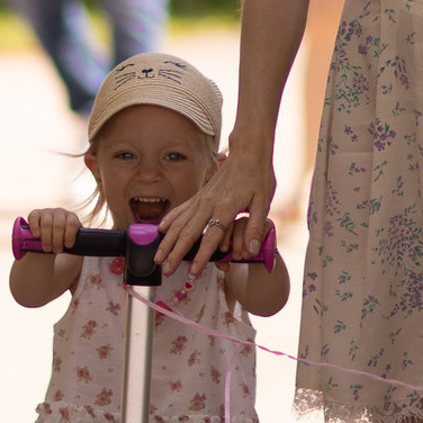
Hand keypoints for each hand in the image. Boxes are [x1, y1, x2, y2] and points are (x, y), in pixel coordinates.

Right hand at [27, 207, 83, 252]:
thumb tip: (82, 247)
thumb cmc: (63, 240)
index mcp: (71, 217)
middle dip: (57, 240)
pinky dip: (35, 227)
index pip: (72, 223)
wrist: (50, 238)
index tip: (68, 246)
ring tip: (47, 249)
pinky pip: (34, 218)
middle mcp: (60, 212)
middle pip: (59, 225)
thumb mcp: (71, 240)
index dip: (70, 235)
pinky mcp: (36, 214)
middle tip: (56, 250)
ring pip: (47, 223)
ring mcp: (47, 212)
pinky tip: (37, 236)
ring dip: (47, 238)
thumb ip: (77, 242)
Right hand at [157, 137, 275, 272]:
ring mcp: (201, 198)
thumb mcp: (264, 202)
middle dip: (176, 253)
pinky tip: (160, 230)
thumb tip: (253, 250)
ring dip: (167, 241)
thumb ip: (256, 227)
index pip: (211, 237)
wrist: (248, 151)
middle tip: (167, 269)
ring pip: (179, 223)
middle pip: (188, 232)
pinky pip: (180, 210)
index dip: (202, 256)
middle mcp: (208, 203)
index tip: (194, 271)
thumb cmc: (258, 175)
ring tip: (158, 257)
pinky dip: (169, 221)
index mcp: (225, 207)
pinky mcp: (200, 194)